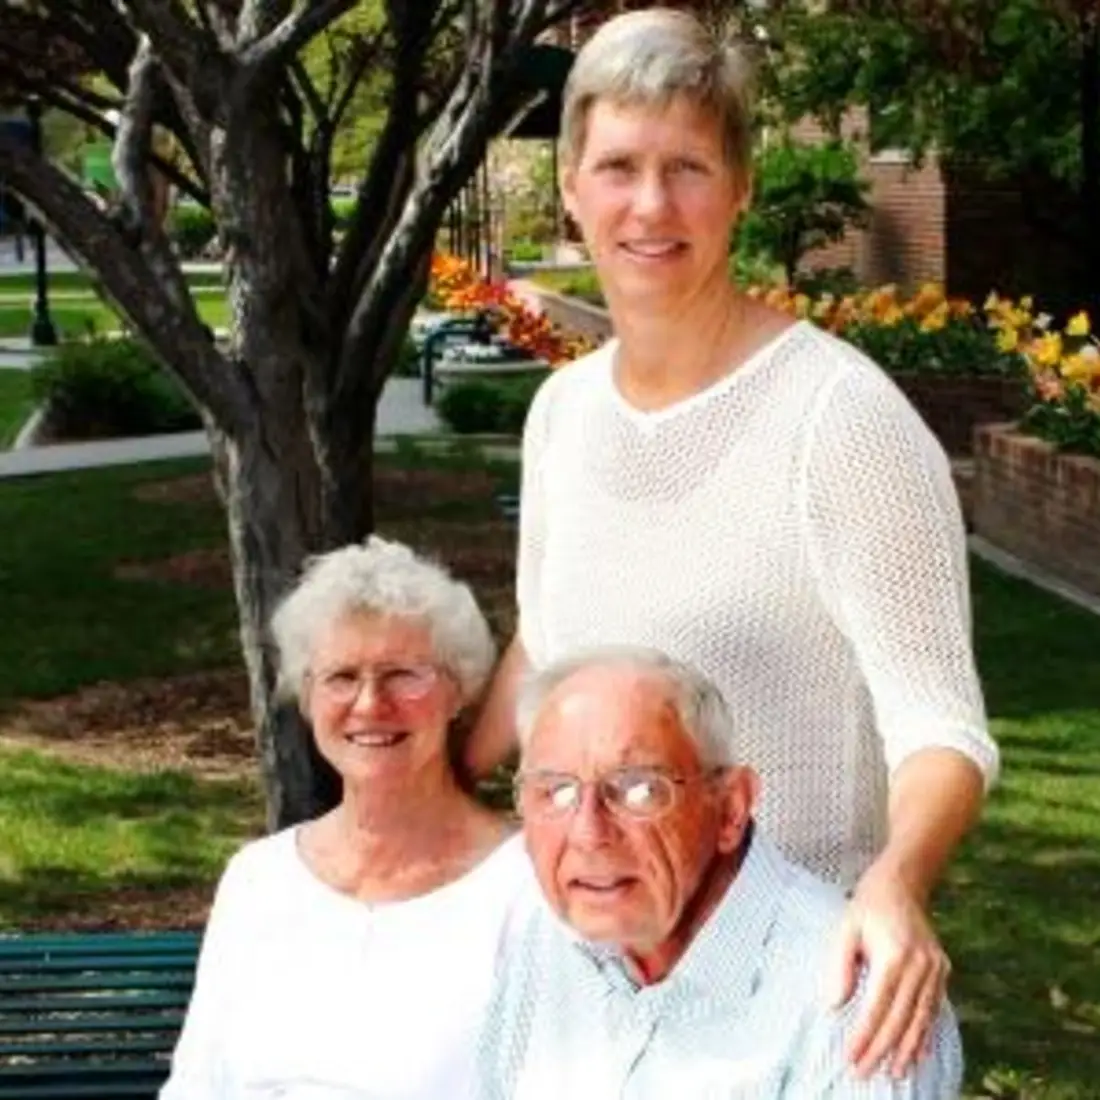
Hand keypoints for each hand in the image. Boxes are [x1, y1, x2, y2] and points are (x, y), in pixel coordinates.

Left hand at [828, 861, 950, 1079]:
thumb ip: (840, 969)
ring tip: (895, 1073)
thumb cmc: (867, 908)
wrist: (901, 885)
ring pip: (921, 1019)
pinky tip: (918, 1053)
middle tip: (865, 1072)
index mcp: (894, 956)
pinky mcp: (942, 970)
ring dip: (908, 1049)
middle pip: (900, 1019)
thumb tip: (835, 1006)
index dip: (864, 1036)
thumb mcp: (845, 931)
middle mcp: (920, 966)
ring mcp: (935, 969)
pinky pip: (934, 1009)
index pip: (877, 1007)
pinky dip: (926, 1033)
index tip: (851, 1058)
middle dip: (882, 1049)